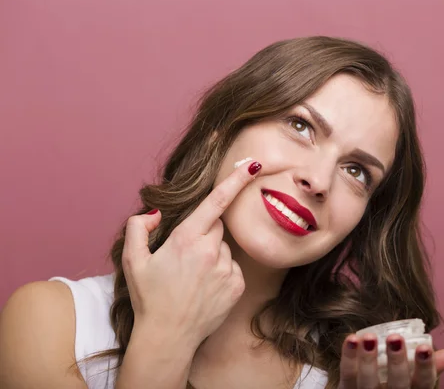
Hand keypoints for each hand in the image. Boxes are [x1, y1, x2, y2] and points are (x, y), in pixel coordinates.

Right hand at [121, 159, 261, 351]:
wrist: (168, 337)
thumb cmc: (149, 298)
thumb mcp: (132, 260)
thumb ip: (138, 227)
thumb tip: (155, 213)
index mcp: (186, 239)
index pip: (216, 202)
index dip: (236, 180)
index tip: (253, 165)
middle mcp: (210, 251)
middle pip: (217, 226)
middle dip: (204, 233)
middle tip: (185, 256)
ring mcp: (226, 269)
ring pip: (225, 248)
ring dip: (213, 255)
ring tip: (193, 278)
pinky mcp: (237, 285)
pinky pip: (233, 267)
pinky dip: (222, 272)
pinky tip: (205, 288)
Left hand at [339, 333, 443, 388]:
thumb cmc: (395, 387)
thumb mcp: (414, 382)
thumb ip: (429, 367)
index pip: (423, 384)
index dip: (425, 367)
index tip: (425, 347)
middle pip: (397, 385)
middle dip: (396, 362)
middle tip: (396, 338)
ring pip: (368, 382)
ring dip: (368, 359)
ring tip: (369, 337)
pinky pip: (347, 375)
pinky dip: (348, 357)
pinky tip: (352, 338)